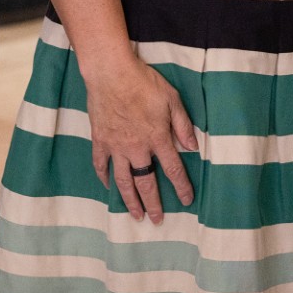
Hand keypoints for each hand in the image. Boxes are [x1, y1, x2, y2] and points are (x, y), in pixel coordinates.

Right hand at [81, 50, 197, 223]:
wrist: (111, 72)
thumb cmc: (144, 82)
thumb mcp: (172, 98)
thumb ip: (182, 124)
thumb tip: (193, 147)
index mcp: (157, 137)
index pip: (173, 168)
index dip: (181, 186)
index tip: (187, 200)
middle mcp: (137, 147)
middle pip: (147, 182)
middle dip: (153, 203)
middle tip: (157, 220)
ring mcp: (116, 146)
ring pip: (124, 181)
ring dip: (130, 200)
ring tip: (135, 215)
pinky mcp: (99, 140)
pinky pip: (101, 165)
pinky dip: (105, 178)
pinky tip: (109, 188)